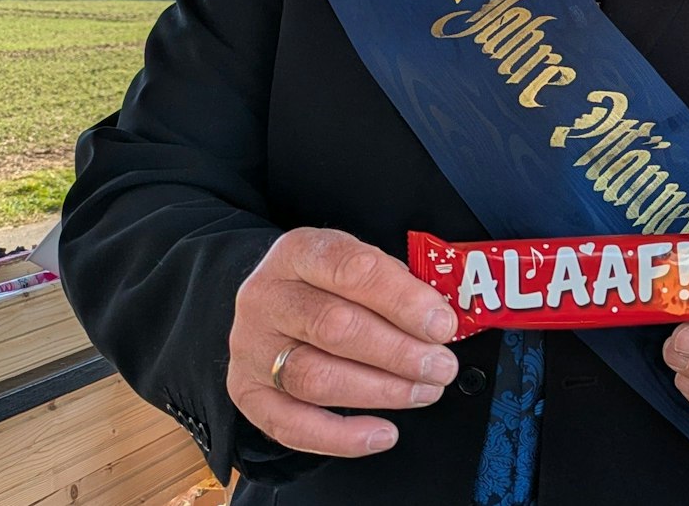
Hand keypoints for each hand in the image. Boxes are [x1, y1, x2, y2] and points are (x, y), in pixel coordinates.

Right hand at [227, 228, 458, 456]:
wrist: (273, 299)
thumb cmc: (330, 284)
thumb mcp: (359, 262)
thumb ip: (397, 285)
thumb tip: (441, 322)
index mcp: (299, 252)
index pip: (351, 270)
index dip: (402, 300)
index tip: (441, 324)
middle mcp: (267, 297)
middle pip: (334, 327)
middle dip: (398, 352)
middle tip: (441, 366)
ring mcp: (251, 347)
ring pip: (314, 377)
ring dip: (380, 391)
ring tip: (423, 391)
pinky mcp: (247, 391)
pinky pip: (290, 424)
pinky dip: (342, 436)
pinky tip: (383, 433)